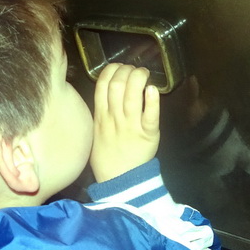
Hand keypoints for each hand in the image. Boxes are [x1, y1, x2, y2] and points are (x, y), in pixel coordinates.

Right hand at [90, 64, 159, 182]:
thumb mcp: (96, 130)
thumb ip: (101, 110)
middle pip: (117, 85)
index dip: (112, 70)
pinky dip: (152, 101)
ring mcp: (131, 126)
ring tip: (145, 75)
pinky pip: (150, 115)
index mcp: (100, 116)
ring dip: (139, 78)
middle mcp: (115, 118)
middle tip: (135, 71)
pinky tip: (153, 89)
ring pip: (132, 95)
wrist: (119, 180)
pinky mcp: (148, 135)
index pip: (102, 84)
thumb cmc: (107, 155)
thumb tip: (106, 91)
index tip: (120, 68)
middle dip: (127, 71)